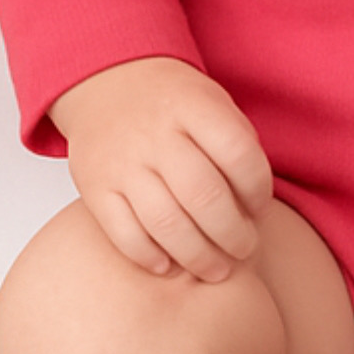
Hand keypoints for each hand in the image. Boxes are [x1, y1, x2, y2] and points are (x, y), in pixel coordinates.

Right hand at [50, 57, 272, 280]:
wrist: (104, 84)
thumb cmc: (171, 105)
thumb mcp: (211, 102)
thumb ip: (236, 146)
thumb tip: (253, 212)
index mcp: (191, 105)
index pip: (239, 155)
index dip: (258, 191)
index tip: (259, 208)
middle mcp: (154, 132)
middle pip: (204, 196)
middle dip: (234, 235)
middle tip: (244, 249)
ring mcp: (121, 160)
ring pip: (166, 223)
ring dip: (198, 257)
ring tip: (216, 269)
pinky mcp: (94, 186)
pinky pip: (124, 234)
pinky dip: (150, 258)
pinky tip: (169, 265)